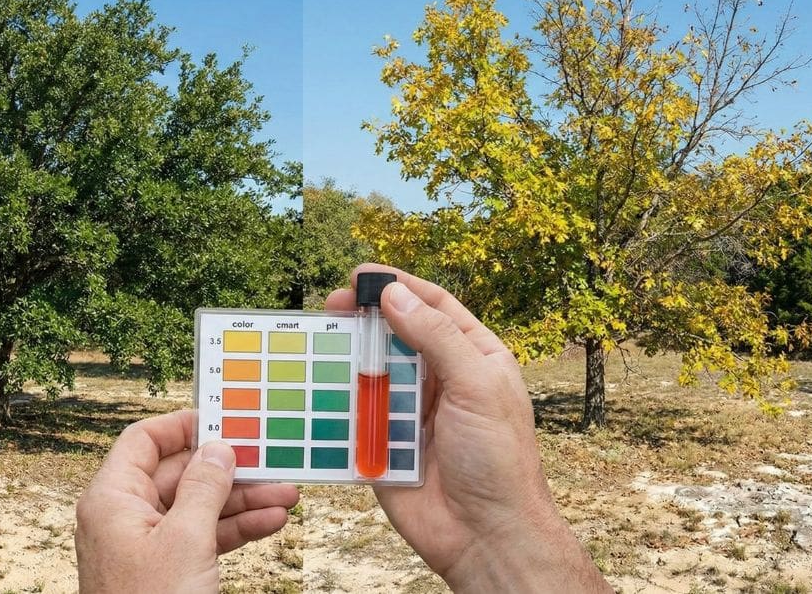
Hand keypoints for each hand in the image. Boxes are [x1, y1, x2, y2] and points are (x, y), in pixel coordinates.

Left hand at [75, 410, 299, 592]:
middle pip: (179, 474)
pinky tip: (271, 522)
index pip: (144, 441)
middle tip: (270, 459)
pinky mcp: (165, 570)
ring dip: (243, 501)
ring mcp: (145, 545)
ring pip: (198, 507)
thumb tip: (218, 448)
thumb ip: (204, 488)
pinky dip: (236, 530)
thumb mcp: (186, 539)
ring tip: (287, 494)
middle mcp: (124, 516)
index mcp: (112, 498)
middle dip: (228, 469)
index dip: (183, 426)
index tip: (224, 418)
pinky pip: (202, 537)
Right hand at [327, 264, 609, 592]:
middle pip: (395, 336)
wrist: (484, 534)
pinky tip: (313, 386)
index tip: (360, 275)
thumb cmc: (498, 459)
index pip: (434, 307)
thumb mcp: (476, 385)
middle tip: (330, 307)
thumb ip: (435, 336)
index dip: (398, 286)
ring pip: (370, 373)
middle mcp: (440, 380)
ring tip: (318, 342)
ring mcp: (409, 412)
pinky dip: (335, 402)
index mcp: (473, 358)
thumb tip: (394, 294)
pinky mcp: (384, 445)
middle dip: (364, 319)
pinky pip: (354, 416)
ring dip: (346, 358)